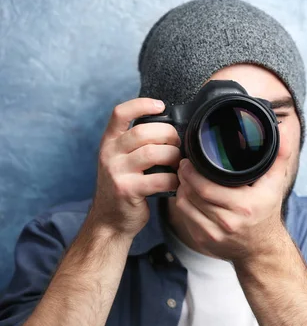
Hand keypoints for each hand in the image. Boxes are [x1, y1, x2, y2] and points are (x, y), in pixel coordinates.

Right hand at [89, 98, 181, 238]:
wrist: (109, 221)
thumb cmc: (125, 186)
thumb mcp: (122, 160)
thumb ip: (137, 143)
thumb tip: (172, 127)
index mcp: (109, 142)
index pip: (120, 113)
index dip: (141, 105)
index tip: (160, 105)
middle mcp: (109, 154)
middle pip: (143, 132)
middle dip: (169, 135)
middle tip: (178, 145)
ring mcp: (116, 172)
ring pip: (153, 153)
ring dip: (173, 157)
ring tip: (178, 164)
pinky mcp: (127, 190)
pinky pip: (159, 179)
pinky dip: (173, 180)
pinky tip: (176, 182)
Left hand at [173, 131, 292, 262]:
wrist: (262, 249)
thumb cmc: (266, 212)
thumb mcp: (275, 184)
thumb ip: (279, 156)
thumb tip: (283, 132)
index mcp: (244, 206)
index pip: (207, 188)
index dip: (193, 173)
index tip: (189, 161)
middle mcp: (229, 222)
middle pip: (194, 196)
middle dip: (184, 178)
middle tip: (183, 166)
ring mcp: (214, 234)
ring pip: (186, 207)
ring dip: (182, 190)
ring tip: (184, 179)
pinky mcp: (204, 241)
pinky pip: (185, 219)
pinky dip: (183, 205)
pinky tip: (188, 196)